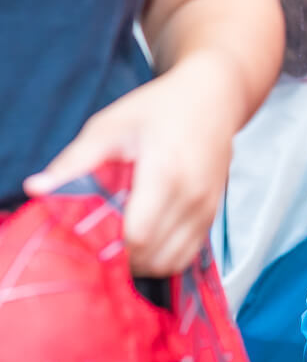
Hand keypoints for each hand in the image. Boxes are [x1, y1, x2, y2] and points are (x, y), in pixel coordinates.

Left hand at [24, 52, 241, 276]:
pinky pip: (188, 254)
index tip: (91, 234)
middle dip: (123, 257)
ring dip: (144, 261)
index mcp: (166, 173)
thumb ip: (76, 161)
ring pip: (172, 262)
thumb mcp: (112, 126)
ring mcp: (207, 208)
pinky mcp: (214, 215)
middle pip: (153, 255)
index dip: (111, 245)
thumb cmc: (160, 108)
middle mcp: (192, 196)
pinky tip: (148, 237)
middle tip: (102, 238)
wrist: (214, 99)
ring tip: (124, 240)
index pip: (138, 235)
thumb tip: (37, 189)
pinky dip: (165, 256)